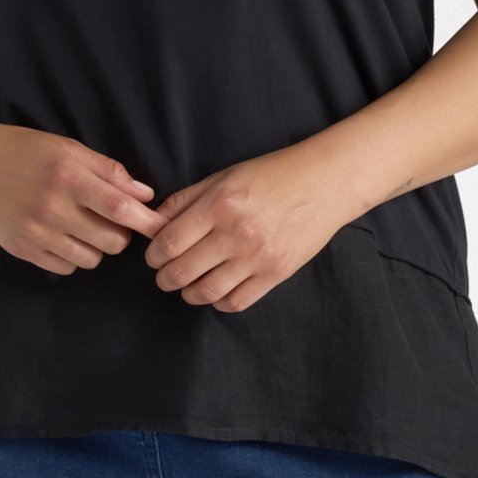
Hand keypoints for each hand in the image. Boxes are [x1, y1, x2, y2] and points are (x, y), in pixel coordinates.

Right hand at [0, 121, 165, 275]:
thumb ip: (108, 171)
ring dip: (97, 246)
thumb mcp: (66, 148)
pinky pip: (66, 268)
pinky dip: (73, 256)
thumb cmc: (21, 151)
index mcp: (67, 176)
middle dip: (120, 232)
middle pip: (112, 240)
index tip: (163, 227)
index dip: (147, 221)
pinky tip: (64, 235)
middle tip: (111, 217)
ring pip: (92, 259)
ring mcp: (35, 233)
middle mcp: (51, 207)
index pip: (120, 207)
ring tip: (84, 225)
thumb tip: (145, 194)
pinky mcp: (22, 250)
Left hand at [144, 142, 359, 311]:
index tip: (154, 257)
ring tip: (189, 285)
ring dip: (188, 293)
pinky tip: (218, 290)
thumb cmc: (272, 174)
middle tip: (165, 274)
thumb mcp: (223, 177)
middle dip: (164, 278)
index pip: (168, 243)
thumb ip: (185, 200)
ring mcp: (258, 256)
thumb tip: (152, 224)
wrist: (325, 182)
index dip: (153, 256)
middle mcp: (237, 233)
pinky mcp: (277, 273)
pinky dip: (219, 302)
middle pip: (182, 272)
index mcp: (219, 204)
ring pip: (206, 292)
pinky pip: (237, 302)